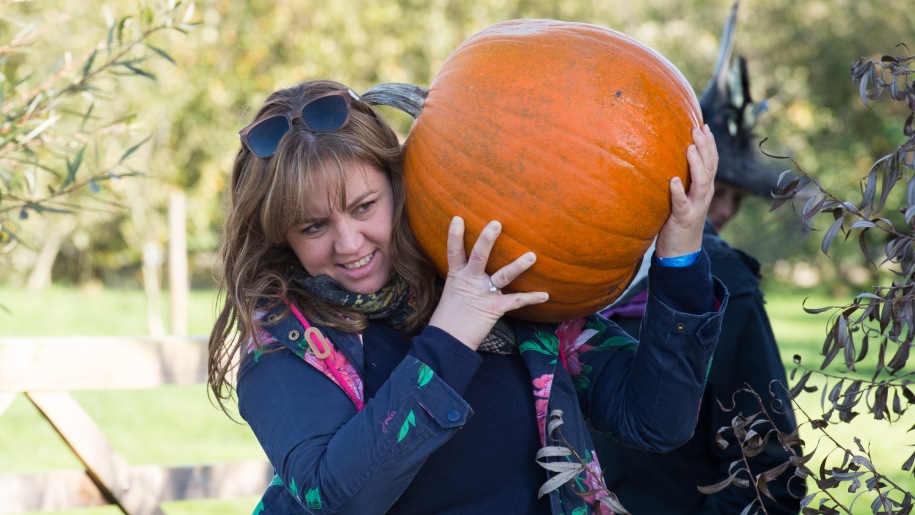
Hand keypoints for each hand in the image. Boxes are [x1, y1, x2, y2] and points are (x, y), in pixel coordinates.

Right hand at [429, 217, 548, 349]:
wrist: (449, 340)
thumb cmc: (450, 315)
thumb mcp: (452, 291)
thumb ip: (463, 277)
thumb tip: (471, 264)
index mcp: (457, 276)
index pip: (454, 252)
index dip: (454, 235)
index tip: (457, 218)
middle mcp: (470, 282)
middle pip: (478, 257)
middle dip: (487, 240)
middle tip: (496, 223)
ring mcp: (483, 294)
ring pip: (502, 276)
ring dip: (518, 266)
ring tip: (532, 256)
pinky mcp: (494, 308)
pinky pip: (515, 301)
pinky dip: (531, 298)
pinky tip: (546, 295)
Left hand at [655, 124, 718, 257]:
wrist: (682, 252)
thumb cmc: (678, 220)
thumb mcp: (684, 196)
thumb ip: (683, 179)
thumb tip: (668, 157)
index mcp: (704, 188)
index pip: (711, 161)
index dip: (709, 143)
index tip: (703, 125)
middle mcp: (704, 195)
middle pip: (709, 167)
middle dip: (705, 146)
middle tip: (697, 128)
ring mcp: (696, 206)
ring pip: (702, 182)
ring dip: (696, 164)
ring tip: (689, 148)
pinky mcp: (684, 219)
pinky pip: (682, 204)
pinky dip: (678, 192)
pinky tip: (673, 181)